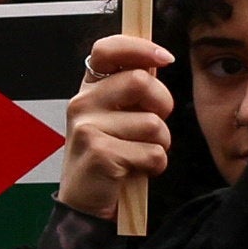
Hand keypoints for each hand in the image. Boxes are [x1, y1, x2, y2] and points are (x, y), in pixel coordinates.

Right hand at [48, 32, 172, 219]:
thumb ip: (131, 89)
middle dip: (162, 105)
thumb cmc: (110, 155)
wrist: (85, 201)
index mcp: (88, 89)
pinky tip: (135, 170)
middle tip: (154, 125)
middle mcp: (82, 103)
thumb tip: (159, 61)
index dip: (140, 48)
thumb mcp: (116, 116)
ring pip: (153, 123)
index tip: (166, 58)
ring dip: (160, 144)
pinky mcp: (100, 153)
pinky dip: (154, 166)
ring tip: (140, 154)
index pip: (107, 49)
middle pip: (140, 81)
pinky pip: (153, 153)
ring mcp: (87, 128)